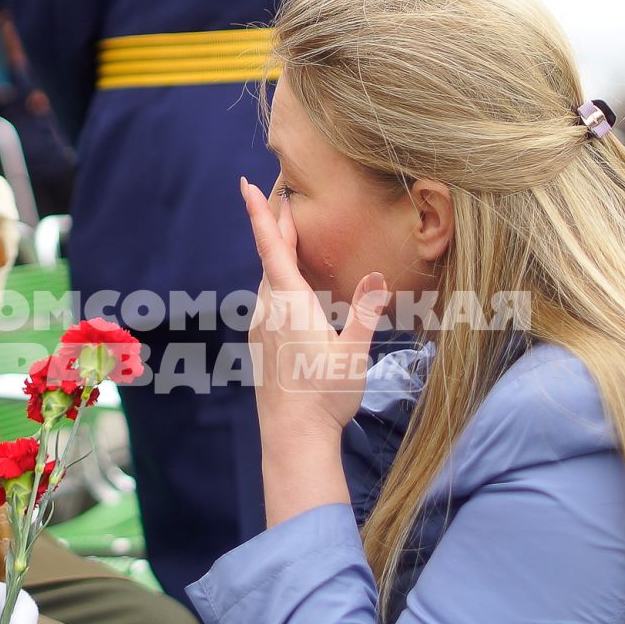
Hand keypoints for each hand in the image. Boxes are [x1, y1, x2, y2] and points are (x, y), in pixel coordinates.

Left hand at [239, 176, 387, 439]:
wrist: (292, 439)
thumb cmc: (324, 396)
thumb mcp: (354, 353)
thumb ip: (366, 312)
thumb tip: (377, 276)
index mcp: (290, 304)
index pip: (272, 248)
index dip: (260, 214)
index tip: (246, 185)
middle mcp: (269, 310)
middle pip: (270, 258)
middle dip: (275, 225)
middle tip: (281, 195)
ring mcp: (262, 328)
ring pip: (268, 280)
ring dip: (278, 254)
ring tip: (288, 234)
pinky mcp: (262, 345)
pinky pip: (268, 301)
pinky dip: (278, 282)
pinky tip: (291, 289)